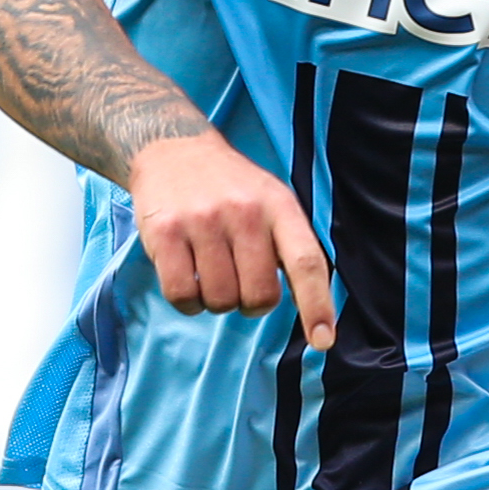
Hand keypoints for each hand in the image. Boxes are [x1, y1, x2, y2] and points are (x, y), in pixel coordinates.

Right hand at [129, 131, 334, 350]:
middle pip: (259, 295)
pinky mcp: (165, 233)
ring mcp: (202, 221)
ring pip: (220, 300)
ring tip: (211, 271)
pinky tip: (188, 278)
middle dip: (251, 303)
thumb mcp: (272, 201)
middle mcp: (244, 212)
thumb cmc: (231, 186)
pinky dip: (188, 302)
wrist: (173, 148)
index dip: (317, 305)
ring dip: (217, 301)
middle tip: (240, 280)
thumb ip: (291, 247)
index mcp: (279, 206)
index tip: (323, 340)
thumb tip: (314, 310)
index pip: (307, 262)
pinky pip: (182, 296)